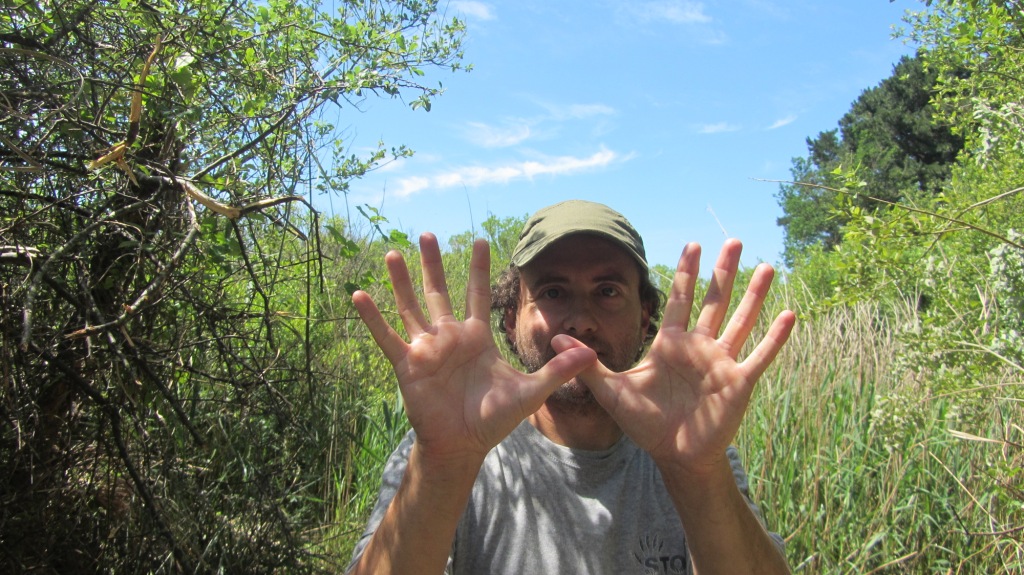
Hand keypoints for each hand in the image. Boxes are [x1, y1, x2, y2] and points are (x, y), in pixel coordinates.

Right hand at [352, 233, 595, 461]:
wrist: (463, 446)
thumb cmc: (493, 420)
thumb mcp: (531, 393)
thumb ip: (557, 370)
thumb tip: (590, 351)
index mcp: (476, 338)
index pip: (479, 294)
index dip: (479, 268)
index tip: (481, 239)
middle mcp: (449, 337)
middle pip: (439, 291)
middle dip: (433, 263)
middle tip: (427, 233)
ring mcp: (426, 349)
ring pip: (411, 307)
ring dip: (401, 281)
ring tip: (393, 253)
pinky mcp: (407, 365)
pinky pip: (387, 337)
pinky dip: (373, 318)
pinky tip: (359, 295)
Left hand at [563, 239, 794, 476]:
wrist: (674, 455)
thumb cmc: (646, 424)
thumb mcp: (612, 392)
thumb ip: (587, 364)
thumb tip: (553, 339)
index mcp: (671, 344)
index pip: (680, 300)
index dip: (686, 272)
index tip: (692, 243)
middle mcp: (699, 347)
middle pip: (714, 301)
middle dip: (723, 271)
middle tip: (733, 240)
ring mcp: (721, 363)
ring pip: (741, 320)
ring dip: (755, 295)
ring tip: (768, 266)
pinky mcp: (739, 382)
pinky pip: (760, 355)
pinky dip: (775, 337)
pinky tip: (789, 314)